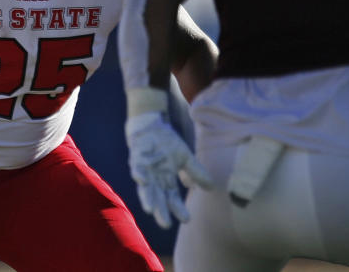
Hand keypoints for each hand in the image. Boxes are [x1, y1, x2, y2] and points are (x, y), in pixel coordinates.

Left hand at [124, 111, 211, 228]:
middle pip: (157, 198)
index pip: (173, 198)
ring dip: (146, 198)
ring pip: (144, 187)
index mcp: (166, 179)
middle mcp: (154, 178)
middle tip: (165, 224)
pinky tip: (142, 179)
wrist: (151, 124)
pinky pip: (136, 167)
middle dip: (160, 211)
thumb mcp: (185, 157)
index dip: (178, 209)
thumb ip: (195, 172)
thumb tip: (212, 188)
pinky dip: (138, 173)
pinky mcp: (136, 158)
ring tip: (149, 209)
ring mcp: (144, 169)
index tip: (187, 220)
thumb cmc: (167, 142)